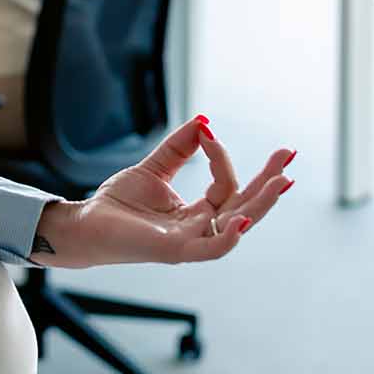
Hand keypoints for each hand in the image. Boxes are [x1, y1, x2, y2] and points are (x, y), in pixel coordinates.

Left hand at [30, 116, 293, 267]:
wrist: (85, 223)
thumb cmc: (117, 203)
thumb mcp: (154, 169)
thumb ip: (179, 149)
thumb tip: (203, 121)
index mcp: (198, 212)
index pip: (226, 185)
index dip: (221, 157)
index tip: (208, 132)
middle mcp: (201, 229)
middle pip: (246, 205)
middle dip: (269, 182)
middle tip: (288, 154)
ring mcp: (191, 242)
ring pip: (237, 225)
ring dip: (262, 204)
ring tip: (282, 181)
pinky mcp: (175, 251)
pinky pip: (211, 250)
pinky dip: (230, 237)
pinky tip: (244, 219)